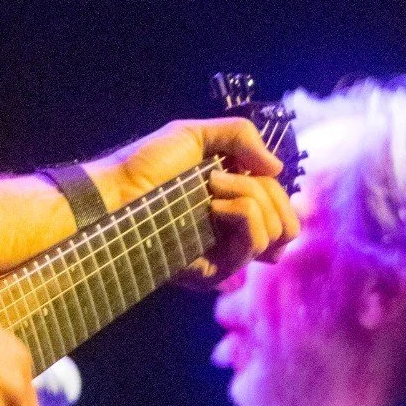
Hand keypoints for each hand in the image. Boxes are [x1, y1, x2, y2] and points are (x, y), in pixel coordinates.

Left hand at [85, 117, 298, 286]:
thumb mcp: (196, 135)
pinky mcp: (213, 270)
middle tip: (219, 178)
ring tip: (210, 188)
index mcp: (235, 208)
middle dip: (265, 190)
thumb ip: (240, 136)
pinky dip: (241, 213)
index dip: (277, 191)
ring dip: (248, 196)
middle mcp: (234, 235)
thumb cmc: (147, 163)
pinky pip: (253, 243)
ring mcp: (225, 255)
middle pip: (287, 224)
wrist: (118, 189)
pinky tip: (212, 205)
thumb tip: (279, 168)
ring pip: (275, 233)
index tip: (251, 171)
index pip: (284, 212)